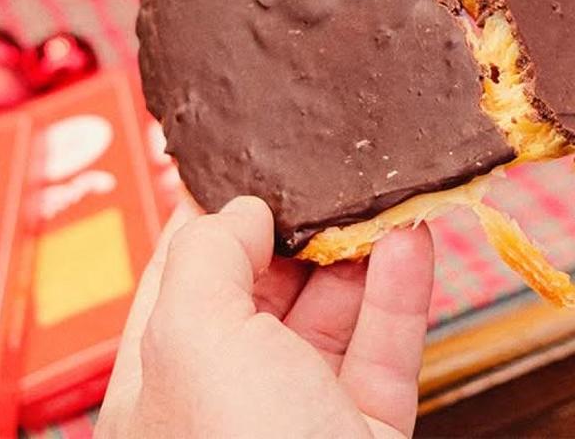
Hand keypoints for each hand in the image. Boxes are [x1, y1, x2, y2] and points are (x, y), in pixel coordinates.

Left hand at [97, 197, 433, 438]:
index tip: (257, 163)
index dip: (219, 215)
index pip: (183, 277)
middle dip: (303, 227)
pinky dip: (401, 292)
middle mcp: (229, 398)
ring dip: (361, 251)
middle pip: (265, 289)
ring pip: (334, 315)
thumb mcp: (193, 339)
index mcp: (161, 380)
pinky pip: (385, 349)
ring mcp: (302, 418)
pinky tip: (412, 243)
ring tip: (386, 195)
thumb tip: (238, 209)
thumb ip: (208, 259)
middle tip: (338, 173)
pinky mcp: (366, 433)